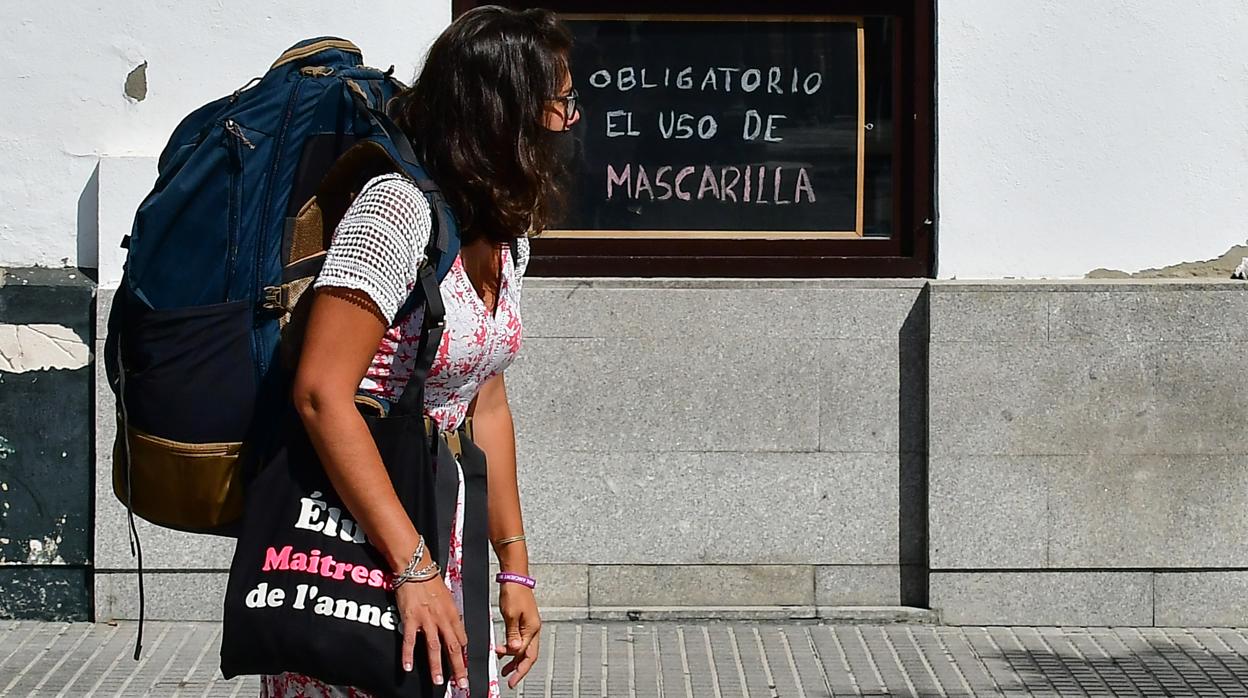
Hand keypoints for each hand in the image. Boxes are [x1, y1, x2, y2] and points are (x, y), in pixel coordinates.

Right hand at [396, 574, 468, 689]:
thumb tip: (456, 631)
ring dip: (436, 666)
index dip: (463, 655)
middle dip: (458, 667)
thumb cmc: (431, 581)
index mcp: (453, 614)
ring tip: (439, 681)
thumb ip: (451, 616)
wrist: (417, 568)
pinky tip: (407, 667)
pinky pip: (409, 641)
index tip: (464, 668)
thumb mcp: (448, 599)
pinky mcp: (410, 619)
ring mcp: (427, 620)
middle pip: (453, 647)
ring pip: (434, 647)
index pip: (461, 639)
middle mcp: (442, 619)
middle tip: (461, 683)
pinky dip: (407, 655)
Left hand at [497, 583, 540, 687]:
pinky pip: (521, 639)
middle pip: (529, 654)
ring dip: (515, 659)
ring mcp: (530, 624)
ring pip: (525, 648)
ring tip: (504, 669)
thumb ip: (512, 634)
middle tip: (510, 679)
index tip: (511, 680)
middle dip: (519, 668)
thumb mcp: (510, 615)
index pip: (526, 654)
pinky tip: (504, 651)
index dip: (518, 668)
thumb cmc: (513, 592)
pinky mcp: (524, 621)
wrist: (515, 577)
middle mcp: (533, 628)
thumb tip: (515, 650)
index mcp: (532, 628)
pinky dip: (513, 648)